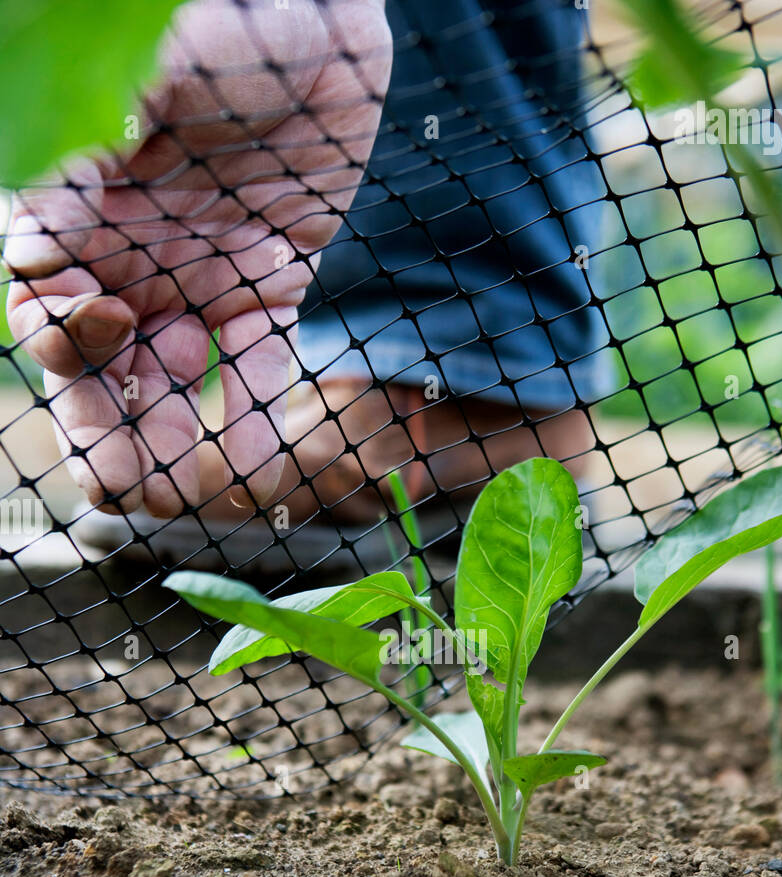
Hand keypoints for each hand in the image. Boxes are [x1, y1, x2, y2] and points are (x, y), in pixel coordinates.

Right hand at [5, 0, 391, 516]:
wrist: (330, 9)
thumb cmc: (237, 17)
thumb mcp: (162, 62)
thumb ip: (100, 147)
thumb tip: (31, 239)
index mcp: (82, 201)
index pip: (40, 287)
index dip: (59, 324)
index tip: (107, 318)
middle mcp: (128, 249)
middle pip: (93, 360)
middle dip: (99, 427)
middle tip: (118, 488)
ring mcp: (194, 273)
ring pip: (161, 379)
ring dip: (160, 444)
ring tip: (174, 502)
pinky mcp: (265, 284)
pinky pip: (250, 363)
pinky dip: (250, 419)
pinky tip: (255, 476)